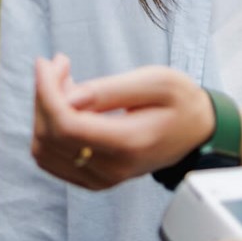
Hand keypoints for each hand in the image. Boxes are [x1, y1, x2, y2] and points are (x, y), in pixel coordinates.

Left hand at [30, 56, 213, 189]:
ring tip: (66, 80)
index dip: (46, 91)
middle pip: (49, 136)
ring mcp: (101, 179)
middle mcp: (112, 168)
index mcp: (129, 143)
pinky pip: (51, 158)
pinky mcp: (93, 179)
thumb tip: (67, 98)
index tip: (46, 62)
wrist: (198, 131)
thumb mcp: (155, 82)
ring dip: (43, 110)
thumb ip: (109, 90)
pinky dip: (49, 128)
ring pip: (44, 149)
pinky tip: (68, 102)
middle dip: (44, 94)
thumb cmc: (180, 100)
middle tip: (60, 63)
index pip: (65, 125)